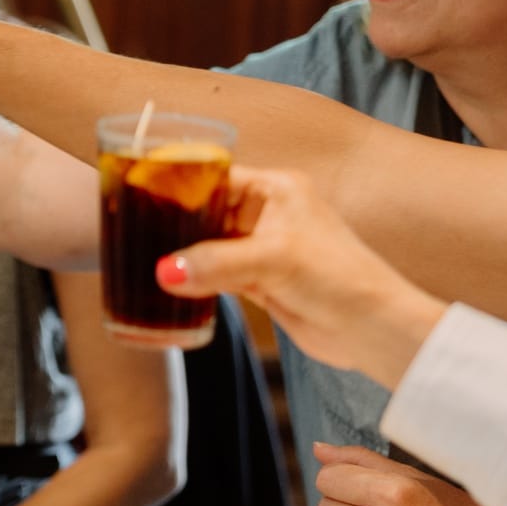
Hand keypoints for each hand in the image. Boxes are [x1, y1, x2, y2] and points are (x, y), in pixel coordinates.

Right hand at [154, 167, 446, 388]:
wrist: (374, 329)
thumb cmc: (340, 279)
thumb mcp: (273, 262)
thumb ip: (216, 263)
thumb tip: (164, 272)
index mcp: (277, 189)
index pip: (216, 176)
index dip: (180, 184)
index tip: (140, 192)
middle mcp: (269, 213)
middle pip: (207, 209)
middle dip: (175, 220)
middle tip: (132, 225)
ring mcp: (263, 248)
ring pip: (209, 243)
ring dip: (183, 252)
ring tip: (141, 253)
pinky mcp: (261, 280)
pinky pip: (215, 272)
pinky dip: (195, 278)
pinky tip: (168, 283)